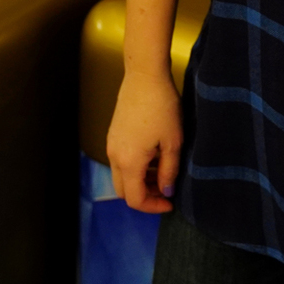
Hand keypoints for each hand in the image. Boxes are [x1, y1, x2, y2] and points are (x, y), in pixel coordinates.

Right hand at [108, 71, 183, 212]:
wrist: (144, 76)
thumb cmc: (162, 107)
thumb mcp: (173, 142)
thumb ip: (169, 171)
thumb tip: (166, 191)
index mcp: (128, 162)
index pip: (134, 199)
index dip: (153, 206)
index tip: (170, 202)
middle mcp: (114, 156)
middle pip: (124, 191)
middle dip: (145, 195)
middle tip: (166, 189)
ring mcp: (111, 144)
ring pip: (121, 176)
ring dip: (140, 181)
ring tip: (163, 171)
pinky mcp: (113, 134)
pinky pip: (120, 161)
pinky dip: (135, 167)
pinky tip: (153, 155)